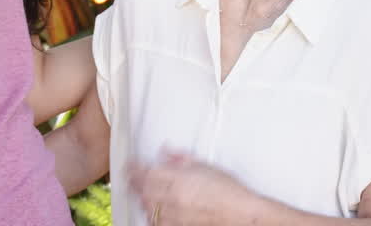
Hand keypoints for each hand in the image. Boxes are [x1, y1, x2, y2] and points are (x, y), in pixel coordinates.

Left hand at [129, 151, 260, 225]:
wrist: (242, 214)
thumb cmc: (229, 191)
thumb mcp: (206, 166)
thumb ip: (182, 158)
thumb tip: (165, 152)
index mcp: (180, 179)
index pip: (147, 171)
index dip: (134, 167)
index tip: (129, 164)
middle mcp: (174, 198)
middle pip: (143, 190)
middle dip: (133, 182)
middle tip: (129, 176)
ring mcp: (175, 216)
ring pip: (148, 207)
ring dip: (142, 199)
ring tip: (140, 193)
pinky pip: (157, 222)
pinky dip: (151, 216)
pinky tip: (152, 212)